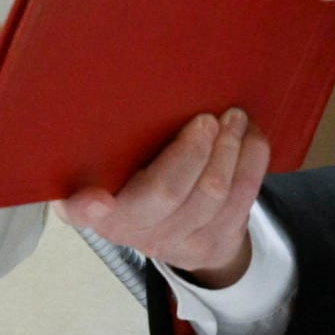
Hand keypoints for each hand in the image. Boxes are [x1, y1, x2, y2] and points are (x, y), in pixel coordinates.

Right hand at [63, 110, 267, 287]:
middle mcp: (133, 230)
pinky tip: (250, 139)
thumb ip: (114, 145)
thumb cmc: (140, 181)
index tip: (98, 198)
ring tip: (234, 118)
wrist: (178, 234)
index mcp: (97, 208)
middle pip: (166, 193)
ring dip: (229, 149)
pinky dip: (251, 161)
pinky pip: (242, 198)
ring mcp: (177, 242)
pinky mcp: (216, 243)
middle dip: (193, 152)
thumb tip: (127, 91)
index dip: (88, 208)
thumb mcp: (116, 166)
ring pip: (211, 194)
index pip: (84, 213)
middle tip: (206, 120)